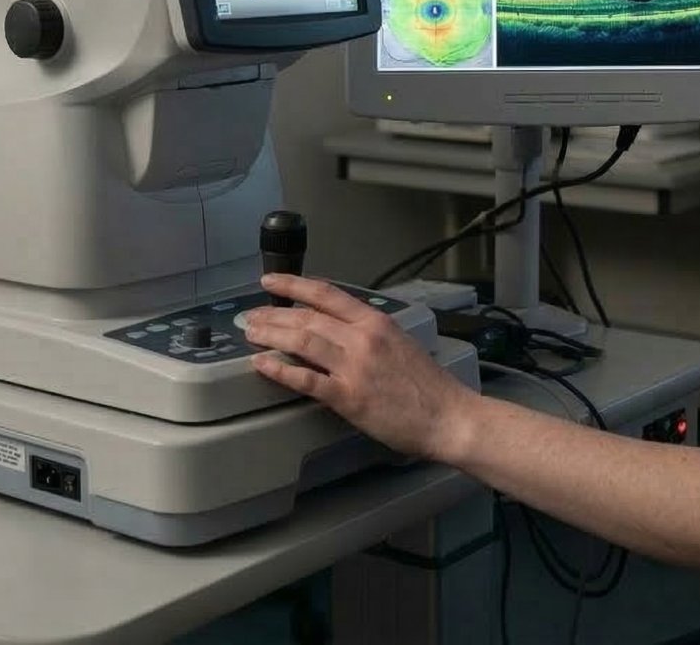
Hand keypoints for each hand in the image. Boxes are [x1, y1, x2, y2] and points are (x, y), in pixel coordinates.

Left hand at [242, 273, 478, 460]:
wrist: (448, 416)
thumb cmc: (428, 386)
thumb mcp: (399, 343)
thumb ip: (369, 334)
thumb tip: (338, 330)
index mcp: (376, 322)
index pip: (326, 294)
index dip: (293, 284)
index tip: (271, 282)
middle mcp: (362, 339)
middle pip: (307, 317)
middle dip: (273, 314)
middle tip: (251, 316)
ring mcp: (354, 367)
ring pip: (302, 341)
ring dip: (271, 335)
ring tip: (251, 334)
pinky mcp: (349, 397)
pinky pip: (306, 379)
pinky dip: (280, 370)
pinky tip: (262, 365)